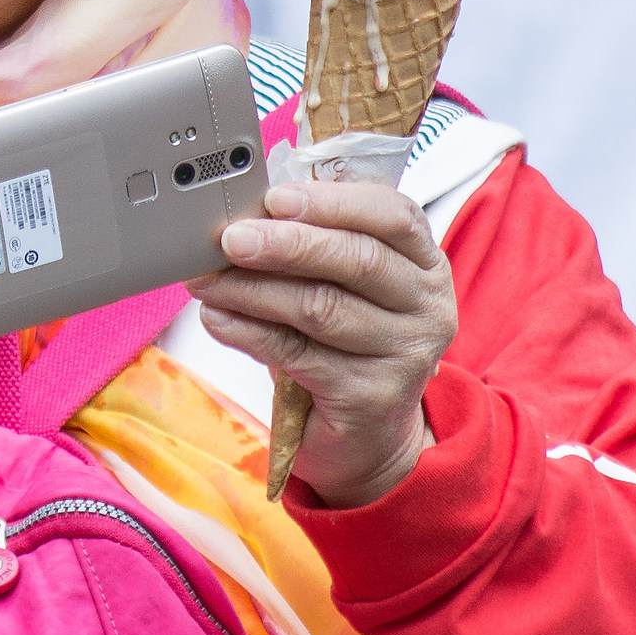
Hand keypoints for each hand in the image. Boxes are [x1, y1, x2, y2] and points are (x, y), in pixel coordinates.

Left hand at [188, 180, 456, 509]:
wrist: (367, 436)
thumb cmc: (344, 344)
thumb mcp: (342, 287)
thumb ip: (312, 246)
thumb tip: (243, 217)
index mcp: (424, 263)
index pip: (394, 215)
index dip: (333, 201)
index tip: (276, 198)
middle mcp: (426, 306)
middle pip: (358, 259)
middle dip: (287, 244)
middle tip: (231, 238)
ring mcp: (405, 354)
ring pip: (321, 307)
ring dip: (253, 289)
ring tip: (208, 280)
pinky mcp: (370, 396)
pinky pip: (297, 353)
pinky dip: (248, 332)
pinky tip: (218, 318)